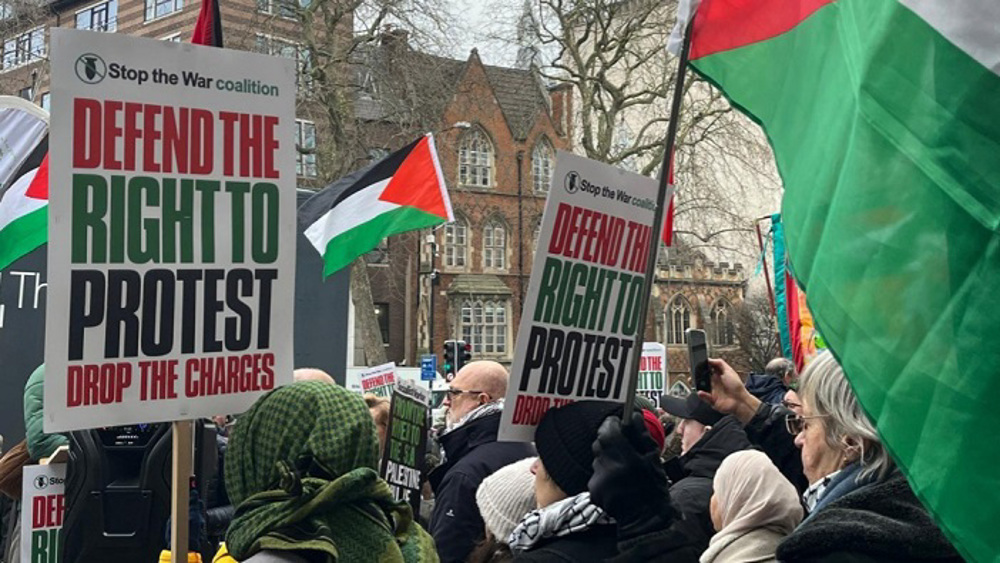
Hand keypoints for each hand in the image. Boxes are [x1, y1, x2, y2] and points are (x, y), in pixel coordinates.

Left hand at [589, 413, 674, 539]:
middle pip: (600, 442)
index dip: (612, 424)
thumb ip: (641, 435)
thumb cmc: (653, 489)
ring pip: (598, 458)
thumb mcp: (653, 458)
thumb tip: (634, 417)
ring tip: (624, 469)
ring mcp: (598, 478)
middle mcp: (607, 465)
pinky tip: (618, 482)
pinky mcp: (593, 489)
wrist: (646, 519)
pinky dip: (605, 473)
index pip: (608, 429)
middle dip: (610, 441)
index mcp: (623, 455)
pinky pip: (596, 473)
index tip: (618, 424)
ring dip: (608, 458)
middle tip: (623, 447)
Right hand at [697, 358, 759, 423]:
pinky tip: (701, 392)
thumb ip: (720, 363)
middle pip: (703, 378)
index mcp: (719, 376)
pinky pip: (704, 397)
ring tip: (695, 382)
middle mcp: (715, 383)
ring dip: (698, 385)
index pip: (708, 370)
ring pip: (702, 387)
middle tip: (694, 373)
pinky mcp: (712, 400)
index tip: (697, 365)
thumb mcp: (729, 371)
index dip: (703, 367)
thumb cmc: (737, 386)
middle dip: (698, 376)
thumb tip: (709, 359)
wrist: (740, 401)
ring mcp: (714, 391)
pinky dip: (702, 395)